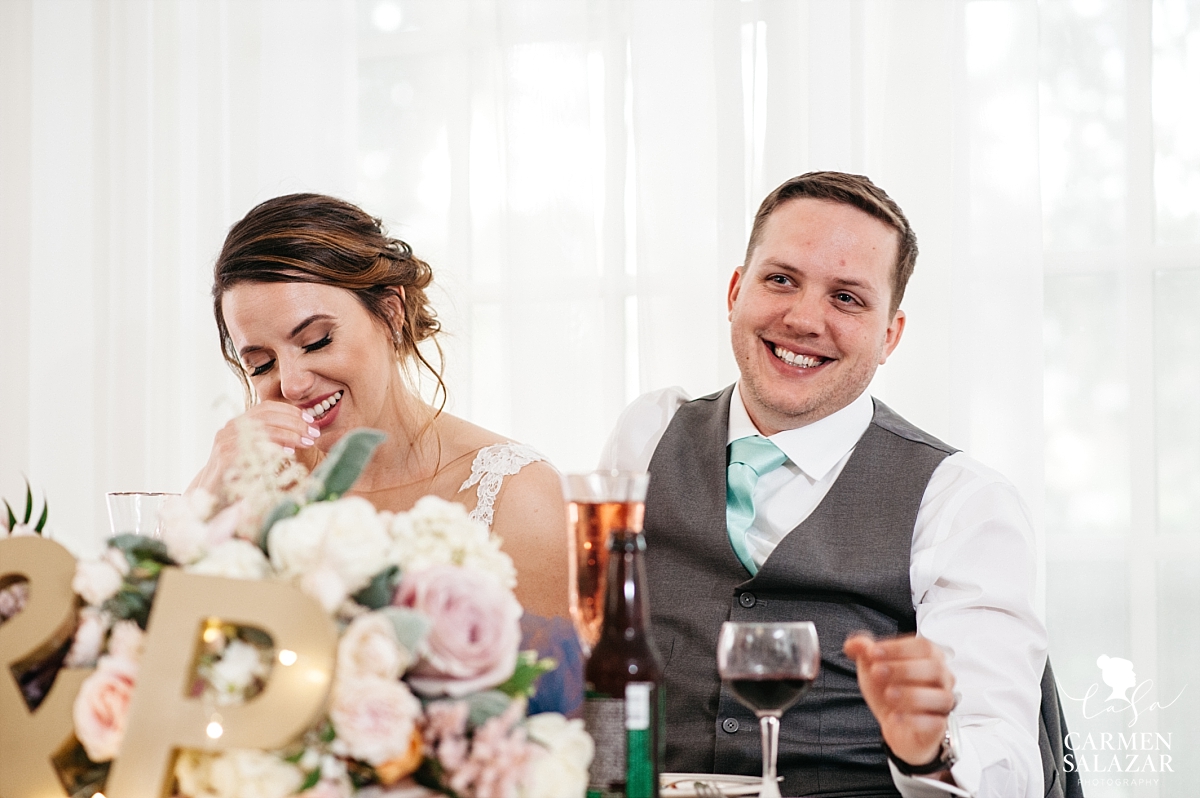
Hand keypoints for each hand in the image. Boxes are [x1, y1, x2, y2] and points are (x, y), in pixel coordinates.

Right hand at [188, 401, 320, 494]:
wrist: (212, 496)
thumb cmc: (241, 475)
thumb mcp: (259, 453)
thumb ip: (274, 440)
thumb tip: (305, 431)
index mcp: (239, 423)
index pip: (267, 407)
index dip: (291, 411)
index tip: (310, 419)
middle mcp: (230, 428)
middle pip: (266, 416)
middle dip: (294, 422)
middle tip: (313, 433)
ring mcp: (225, 441)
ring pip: (261, 429)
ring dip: (289, 434)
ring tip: (307, 442)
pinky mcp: (224, 457)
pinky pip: (252, 448)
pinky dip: (273, 448)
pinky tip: (289, 454)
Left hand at [843, 633, 956, 773]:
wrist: (894, 725)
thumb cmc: (890, 691)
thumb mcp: (872, 668)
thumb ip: (864, 652)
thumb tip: (853, 644)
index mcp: (929, 658)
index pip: (923, 646)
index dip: (897, 648)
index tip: (873, 652)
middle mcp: (942, 679)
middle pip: (934, 668)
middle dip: (904, 669)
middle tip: (877, 672)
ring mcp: (943, 704)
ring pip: (941, 697)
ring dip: (912, 694)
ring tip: (888, 694)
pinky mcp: (939, 727)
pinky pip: (935, 723)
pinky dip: (915, 720)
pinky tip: (895, 716)